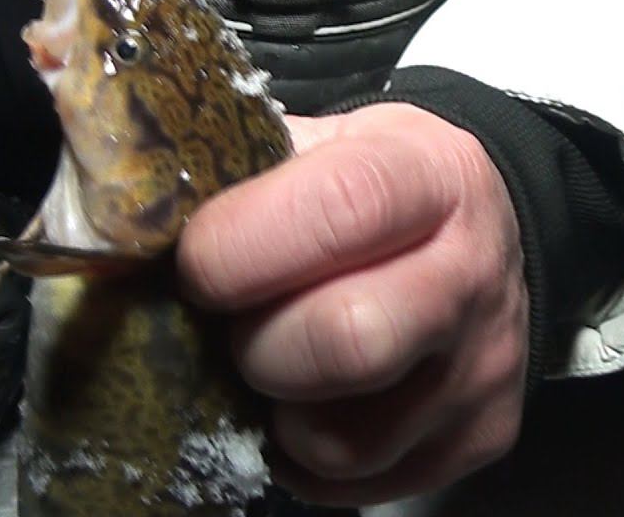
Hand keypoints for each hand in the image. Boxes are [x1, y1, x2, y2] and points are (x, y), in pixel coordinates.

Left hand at [179, 103, 528, 506]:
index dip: (243, 243)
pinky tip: (309, 402)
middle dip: (257, 345)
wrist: (490, 237)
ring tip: (277, 365)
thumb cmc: (386, 191)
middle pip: (349, 339)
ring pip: (345, 438)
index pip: (341, 207)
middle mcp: (470, 273)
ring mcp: (483, 366)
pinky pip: (360, 483)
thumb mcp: (330, 141)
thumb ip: (247, 170)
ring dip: (279, 412)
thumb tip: (133, 218)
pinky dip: (309, 457)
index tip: (197, 263)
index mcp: (430, 176)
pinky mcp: (481, 435)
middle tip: (238, 324)